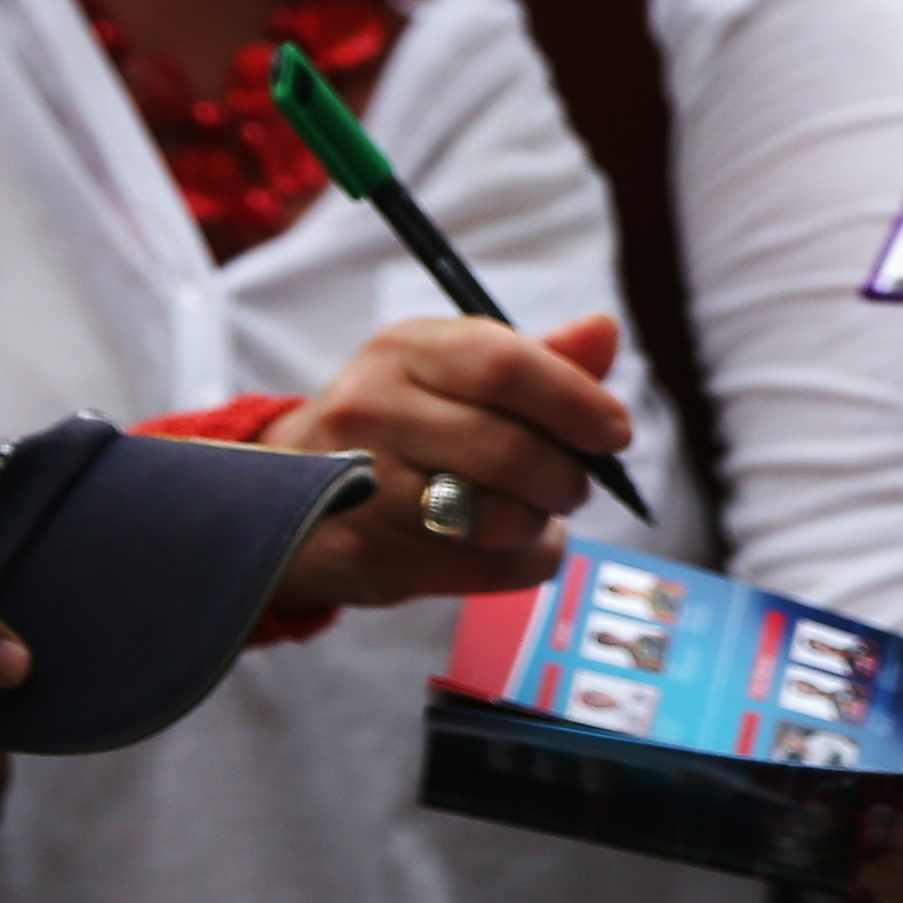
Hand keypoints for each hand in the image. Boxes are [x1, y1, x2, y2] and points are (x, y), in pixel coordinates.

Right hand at [262, 308, 633, 613]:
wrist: (287, 491)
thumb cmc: (397, 422)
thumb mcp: (448, 370)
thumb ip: (534, 357)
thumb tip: (606, 331)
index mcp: (406, 349)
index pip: (506, 367)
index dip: (576, 401)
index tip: (616, 432)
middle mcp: (375, 409)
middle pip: (510, 450)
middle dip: (567, 476)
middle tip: (577, 485)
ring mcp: (365, 488)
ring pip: (500, 518)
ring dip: (541, 523)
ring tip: (535, 512)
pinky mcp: (371, 556)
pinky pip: (485, 570)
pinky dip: (520, 562)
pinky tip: (510, 546)